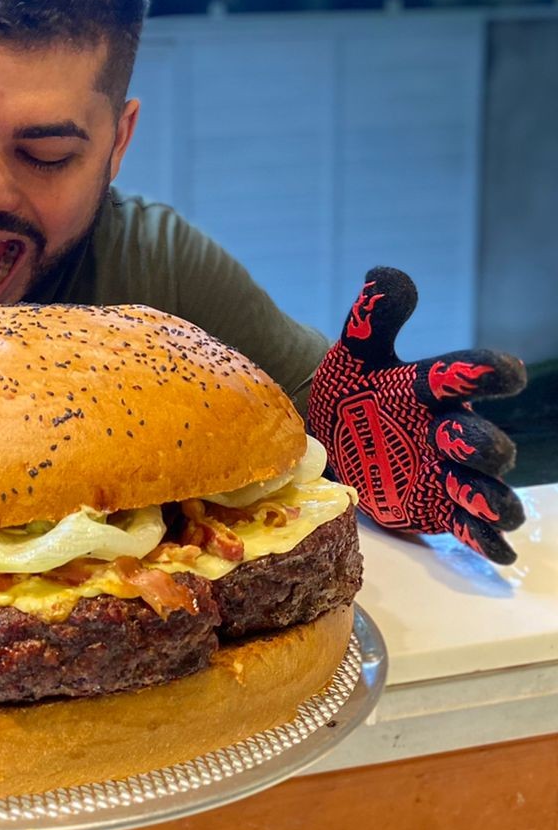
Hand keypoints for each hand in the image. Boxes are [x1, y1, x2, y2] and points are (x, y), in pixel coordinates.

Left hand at [307, 266, 526, 563]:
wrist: (326, 431)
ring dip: (494, 500)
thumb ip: (373, 316)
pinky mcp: (440, 510)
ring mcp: (450, 475)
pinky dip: (488, 541)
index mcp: (436, 389)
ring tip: (492, 511)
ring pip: (488, 490)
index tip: (504, 374)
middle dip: (478, 443)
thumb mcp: (355, 351)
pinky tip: (498, 553)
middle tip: (450, 440)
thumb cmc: (351, 388)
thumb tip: (388, 276)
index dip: (487, 374)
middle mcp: (453, 431)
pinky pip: (473, 530)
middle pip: (484, 441)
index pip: (470, 375)